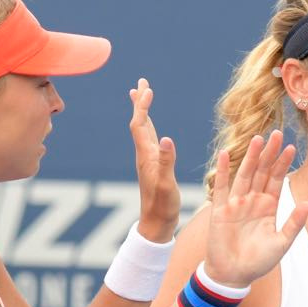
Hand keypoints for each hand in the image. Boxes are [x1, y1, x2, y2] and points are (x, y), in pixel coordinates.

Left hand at [129, 78, 179, 242]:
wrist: (156, 224)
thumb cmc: (162, 206)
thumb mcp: (166, 184)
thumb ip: (167, 162)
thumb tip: (168, 139)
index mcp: (147, 156)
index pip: (141, 124)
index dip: (143, 106)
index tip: (147, 88)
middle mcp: (145, 155)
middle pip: (139, 122)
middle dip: (140, 101)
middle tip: (141, 82)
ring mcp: (149, 160)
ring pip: (144, 130)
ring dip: (143, 111)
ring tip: (142, 96)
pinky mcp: (154, 166)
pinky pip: (151, 140)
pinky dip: (151, 127)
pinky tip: (153, 127)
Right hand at [205, 129, 307, 287]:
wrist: (233, 276)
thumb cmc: (258, 262)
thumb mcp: (282, 243)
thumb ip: (295, 222)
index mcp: (268, 207)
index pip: (276, 180)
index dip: (283, 163)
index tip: (291, 146)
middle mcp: (252, 201)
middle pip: (261, 171)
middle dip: (269, 153)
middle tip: (277, 133)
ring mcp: (236, 204)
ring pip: (244, 174)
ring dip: (250, 156)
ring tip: (257, 138)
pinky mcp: (220, 210)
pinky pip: (221, 187)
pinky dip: (222, 171)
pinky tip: (224, 154)